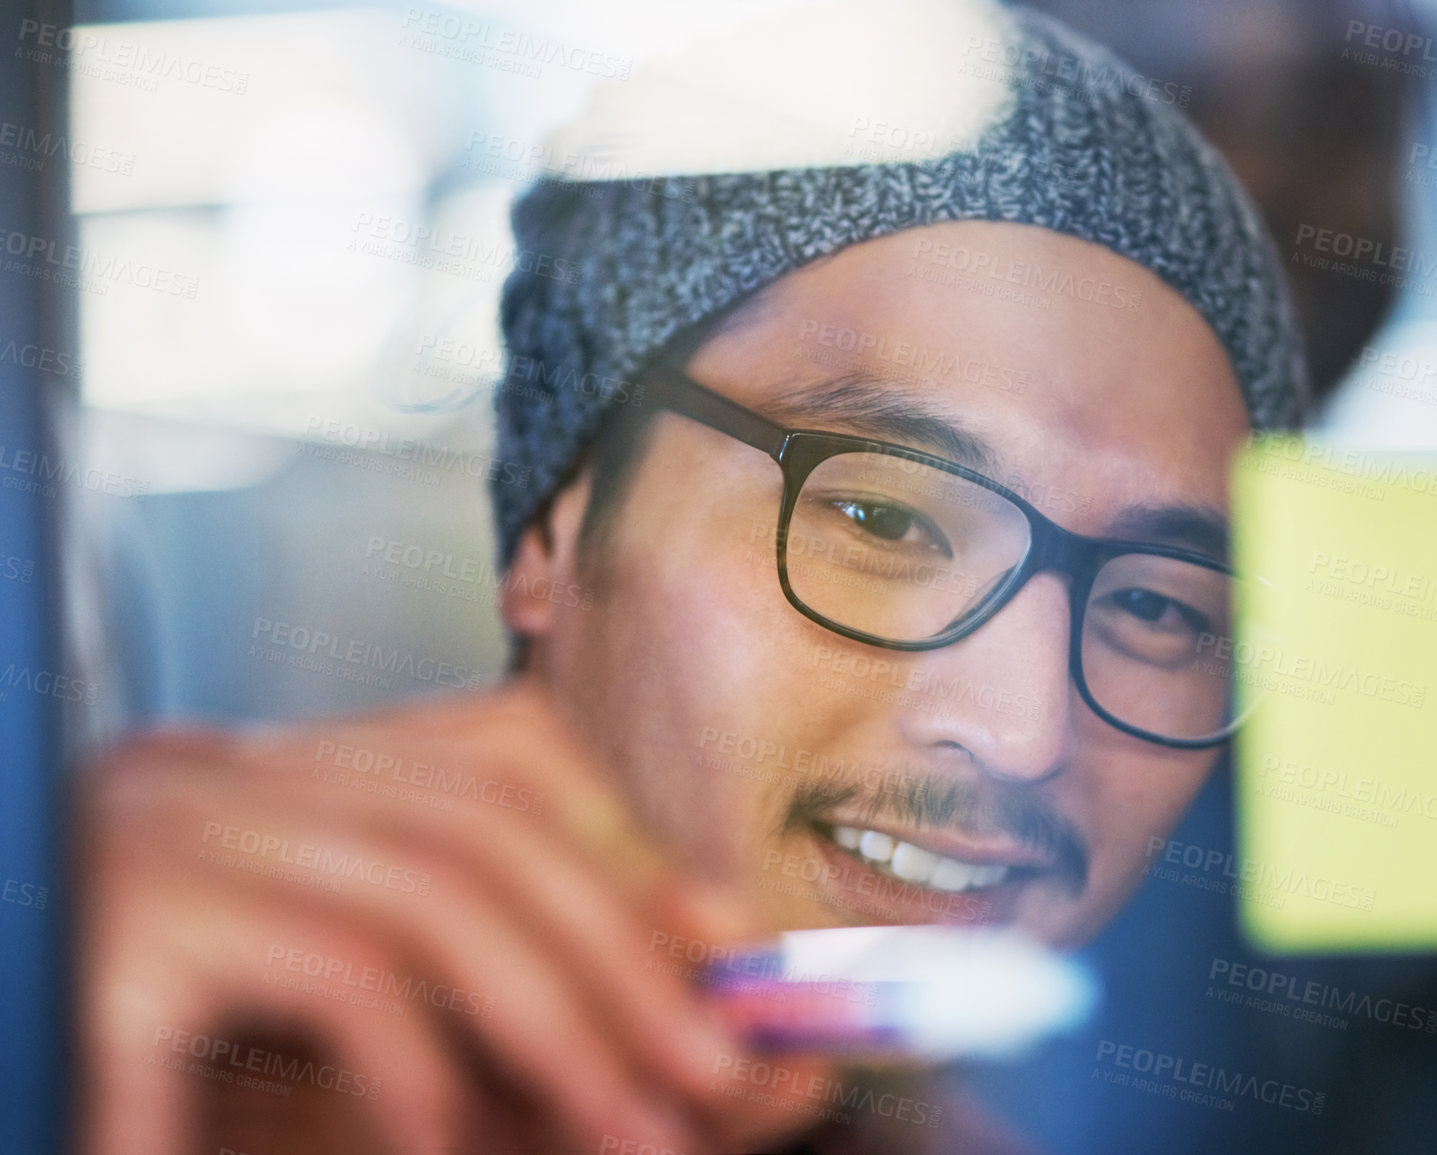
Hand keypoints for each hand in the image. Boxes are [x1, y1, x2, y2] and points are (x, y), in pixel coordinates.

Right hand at [74, 681, 835, 1153]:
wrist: (5, 1030)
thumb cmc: (150, 1068)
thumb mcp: (330, 1008)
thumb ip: (480, 995)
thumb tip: (675, 1001)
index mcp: (276, 778)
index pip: (496, 750)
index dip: (622, 838)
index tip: (723, 935)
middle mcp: (222, 776)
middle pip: (487, 823)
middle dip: (624, 951)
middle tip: (718, 1069)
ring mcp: (167, 837)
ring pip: (431, 887)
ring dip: (561, 1019)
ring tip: (634, 1130)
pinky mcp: (122, 933)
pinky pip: (326, 972)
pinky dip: (416, 1066)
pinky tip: (440, 1148)